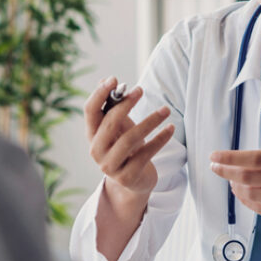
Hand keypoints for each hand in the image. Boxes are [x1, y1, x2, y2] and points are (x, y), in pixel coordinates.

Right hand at [84, 76, 173, 197]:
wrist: (135, 181)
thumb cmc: (127, 148)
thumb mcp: (120, 127)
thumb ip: (113, 106)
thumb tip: (105, 80)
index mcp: (92, 135)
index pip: (89, 111)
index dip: (99, 94)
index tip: (114, 79)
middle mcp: (96, 151)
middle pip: (109, 123)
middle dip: (125, 104)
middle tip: (140, 90)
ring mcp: (110, 166)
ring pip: (129, 139)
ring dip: (150, 121)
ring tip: (166, 110)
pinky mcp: (128, 177)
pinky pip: (146, 154)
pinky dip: (160, 139)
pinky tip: (170, 128)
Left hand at [210, 110, 260, 219]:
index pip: (255, 158)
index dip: (231, 158)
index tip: (215, 155)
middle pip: (248, 178)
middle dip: (225, 172)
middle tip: (214, 166)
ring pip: (252, 195)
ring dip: (235, 186)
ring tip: (228, 177)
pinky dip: (247, 201)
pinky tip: (240, 193)